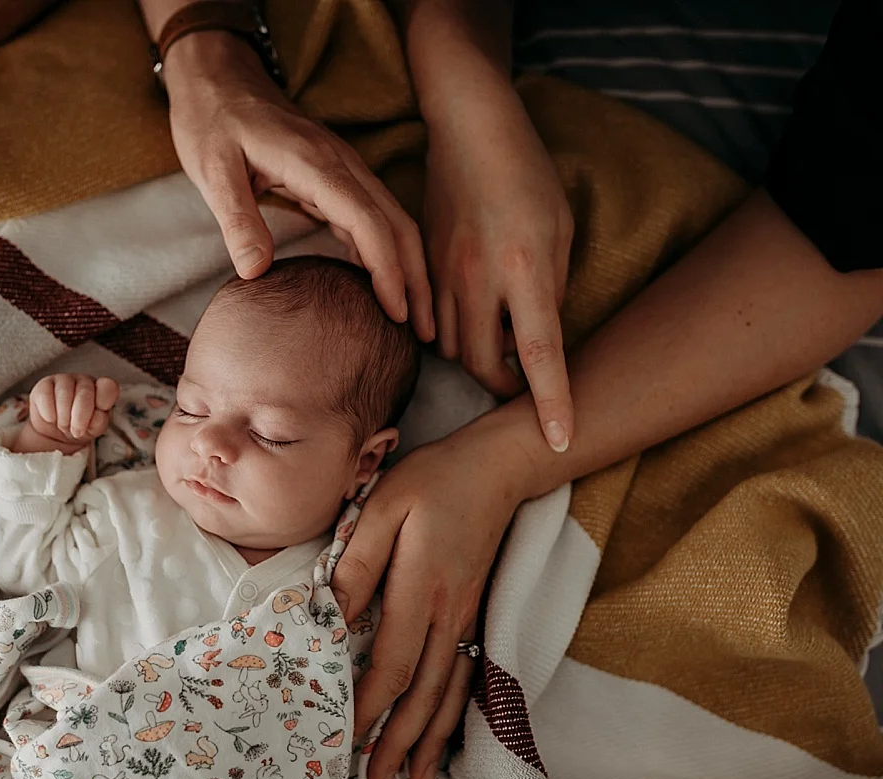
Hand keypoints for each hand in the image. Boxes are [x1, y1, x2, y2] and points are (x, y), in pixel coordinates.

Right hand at [19, 374, 119, 452]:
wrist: (54, 433)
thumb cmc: (79, 427)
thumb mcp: (93, 429)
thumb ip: (99, 422)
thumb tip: (98, 415)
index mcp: (102, 390)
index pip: (109, 387)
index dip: (103, 401)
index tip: (98, 415)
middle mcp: (85, 381)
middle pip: (85, 393)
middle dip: (80, 418)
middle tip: (76, 431)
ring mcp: (64, 380)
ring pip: (64, 394)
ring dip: (64, 417)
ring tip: (63, 426)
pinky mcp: (45, 384)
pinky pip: (46, 396)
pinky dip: (49, 413)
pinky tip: (51, 419)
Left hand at [161, 33, 434, 340]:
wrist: (218, 79)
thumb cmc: (212, 122)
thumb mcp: (212, 171)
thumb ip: (236, 219)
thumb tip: (255, 272)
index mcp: (316, 164)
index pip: (369, 222)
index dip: (388, 271)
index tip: (397, 313)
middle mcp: (341, 165)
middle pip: (397, 224)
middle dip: (416, 278)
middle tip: (425, 332)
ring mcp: (342, 170)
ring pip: (392, 221)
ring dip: (408, 268)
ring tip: (414, 318)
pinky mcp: (334, 178)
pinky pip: (372, 218)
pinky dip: (386, 253)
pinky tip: (385, 285)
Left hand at [331, 418, 537, 778]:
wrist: (497, 467)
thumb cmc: (432, 481)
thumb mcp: (382, 508)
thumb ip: (356, 564)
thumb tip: (331, 615)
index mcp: (421, 588)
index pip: (393, 663)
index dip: (368, 706)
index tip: (344, 737)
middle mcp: (449, 613)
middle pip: (424, 693)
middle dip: (398, 742)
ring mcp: (469, 616)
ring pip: (450, 692)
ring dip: (429, 739)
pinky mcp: (477, 612)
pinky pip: (468, 675)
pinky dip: (456, 713)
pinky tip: (445, 734)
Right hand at [423, 83, 574, 451]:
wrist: (470, 131)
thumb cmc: (528, 175)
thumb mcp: (561, 231)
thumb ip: (551, 290)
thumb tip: (536, 337)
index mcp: (525, 268)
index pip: (541, 354)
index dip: (551, 402)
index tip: (561, 440)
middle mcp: (478, 279)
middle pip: (482, 366)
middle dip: (504, 387)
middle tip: (524, 381)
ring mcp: (444, 274)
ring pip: (451, 348)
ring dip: (478, 356)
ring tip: (500, 332)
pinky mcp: (423, 268)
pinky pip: (432, 322)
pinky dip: (454, 331)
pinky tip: (473, 310)